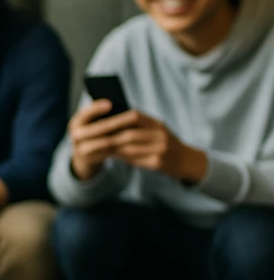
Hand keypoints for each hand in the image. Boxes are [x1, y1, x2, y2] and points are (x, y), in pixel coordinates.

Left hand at [69, 100, 206, 182]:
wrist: (188, 161)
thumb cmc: (165, 144)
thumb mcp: (156, 131)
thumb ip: (138, 126)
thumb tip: (110, 122)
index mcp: (157, 123)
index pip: (133, 116)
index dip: (115, 118)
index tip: (98, 122)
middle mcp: (160, 134)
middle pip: (128, 134)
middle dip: (109, 137)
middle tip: (92, 139)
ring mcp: (161, 149)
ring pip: (129, 148)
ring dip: (112, 149)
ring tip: (98, 148)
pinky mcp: (159, 163)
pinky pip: (135, 160)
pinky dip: (122, 158)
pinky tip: (112, 156)